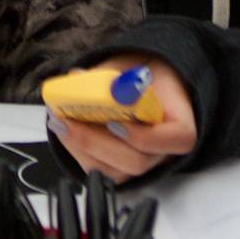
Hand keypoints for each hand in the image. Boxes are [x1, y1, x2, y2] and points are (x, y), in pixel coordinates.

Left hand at [50, 54, 197, 180]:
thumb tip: (76, 76)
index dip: (144, 137)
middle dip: (97, 143)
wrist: (146, 84)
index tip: (114, 122)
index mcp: (180, 124)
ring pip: (116, 172)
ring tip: (59, 124)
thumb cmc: (143, 75)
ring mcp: (143, 163)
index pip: (176, 140)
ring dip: (83, 149)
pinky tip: (64, 132)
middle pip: (137, 162)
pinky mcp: (123, 167)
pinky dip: (80, 153)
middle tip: (68, 122)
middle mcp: (164, 152)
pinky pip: (103, 170)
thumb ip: (108, 74)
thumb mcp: (131, 66)